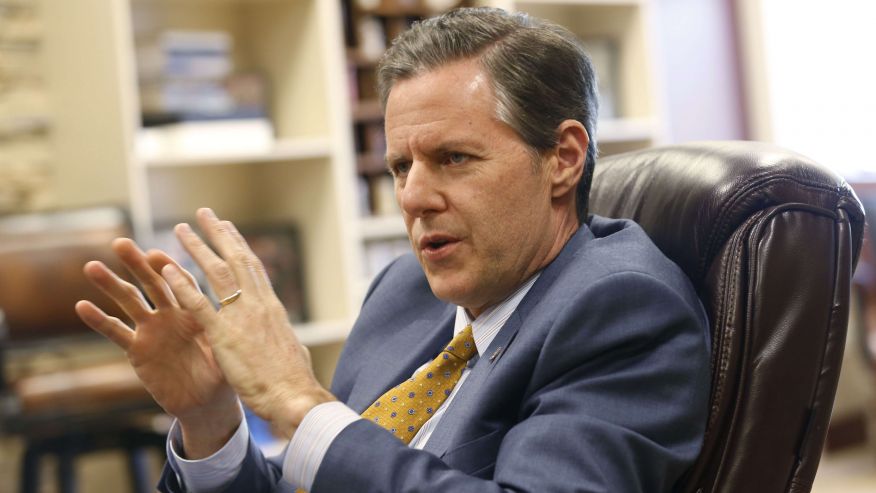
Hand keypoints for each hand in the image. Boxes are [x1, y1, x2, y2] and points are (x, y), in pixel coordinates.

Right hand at [76, 240, 240, 456]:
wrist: (208, 402)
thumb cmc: (223, 372)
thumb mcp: (226, 347)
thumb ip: (224, 325)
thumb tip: (244, 304)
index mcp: (195, 309)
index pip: (181, 281)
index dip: (169, 267)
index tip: (156, 250)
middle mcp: (171, 314)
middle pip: (153, 282)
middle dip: (137, 263)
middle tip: (120, 242)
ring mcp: (152, 329)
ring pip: (130, 302)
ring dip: (111, 284)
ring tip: (92, 266)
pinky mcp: (138, 349)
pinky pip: (117, 333)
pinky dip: (99, 320)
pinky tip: (82, 306)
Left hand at [160, 208, 334, 437]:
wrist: (294, 395)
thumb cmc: (295, 380)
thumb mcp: (293, 351)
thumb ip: (285, 341)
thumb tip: (294, 343)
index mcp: (272, 308)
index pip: (253, 268)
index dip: (239, 246)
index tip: (228, 228)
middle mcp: (258, 304)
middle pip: (236, 259)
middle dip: (219, 234)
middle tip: (204, 214)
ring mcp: (241, 317)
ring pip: (217, 272)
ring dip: (197, 249)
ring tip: (180, 230)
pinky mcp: (224, 335)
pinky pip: (198, 304)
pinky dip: (182, 284)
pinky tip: (167, 269)